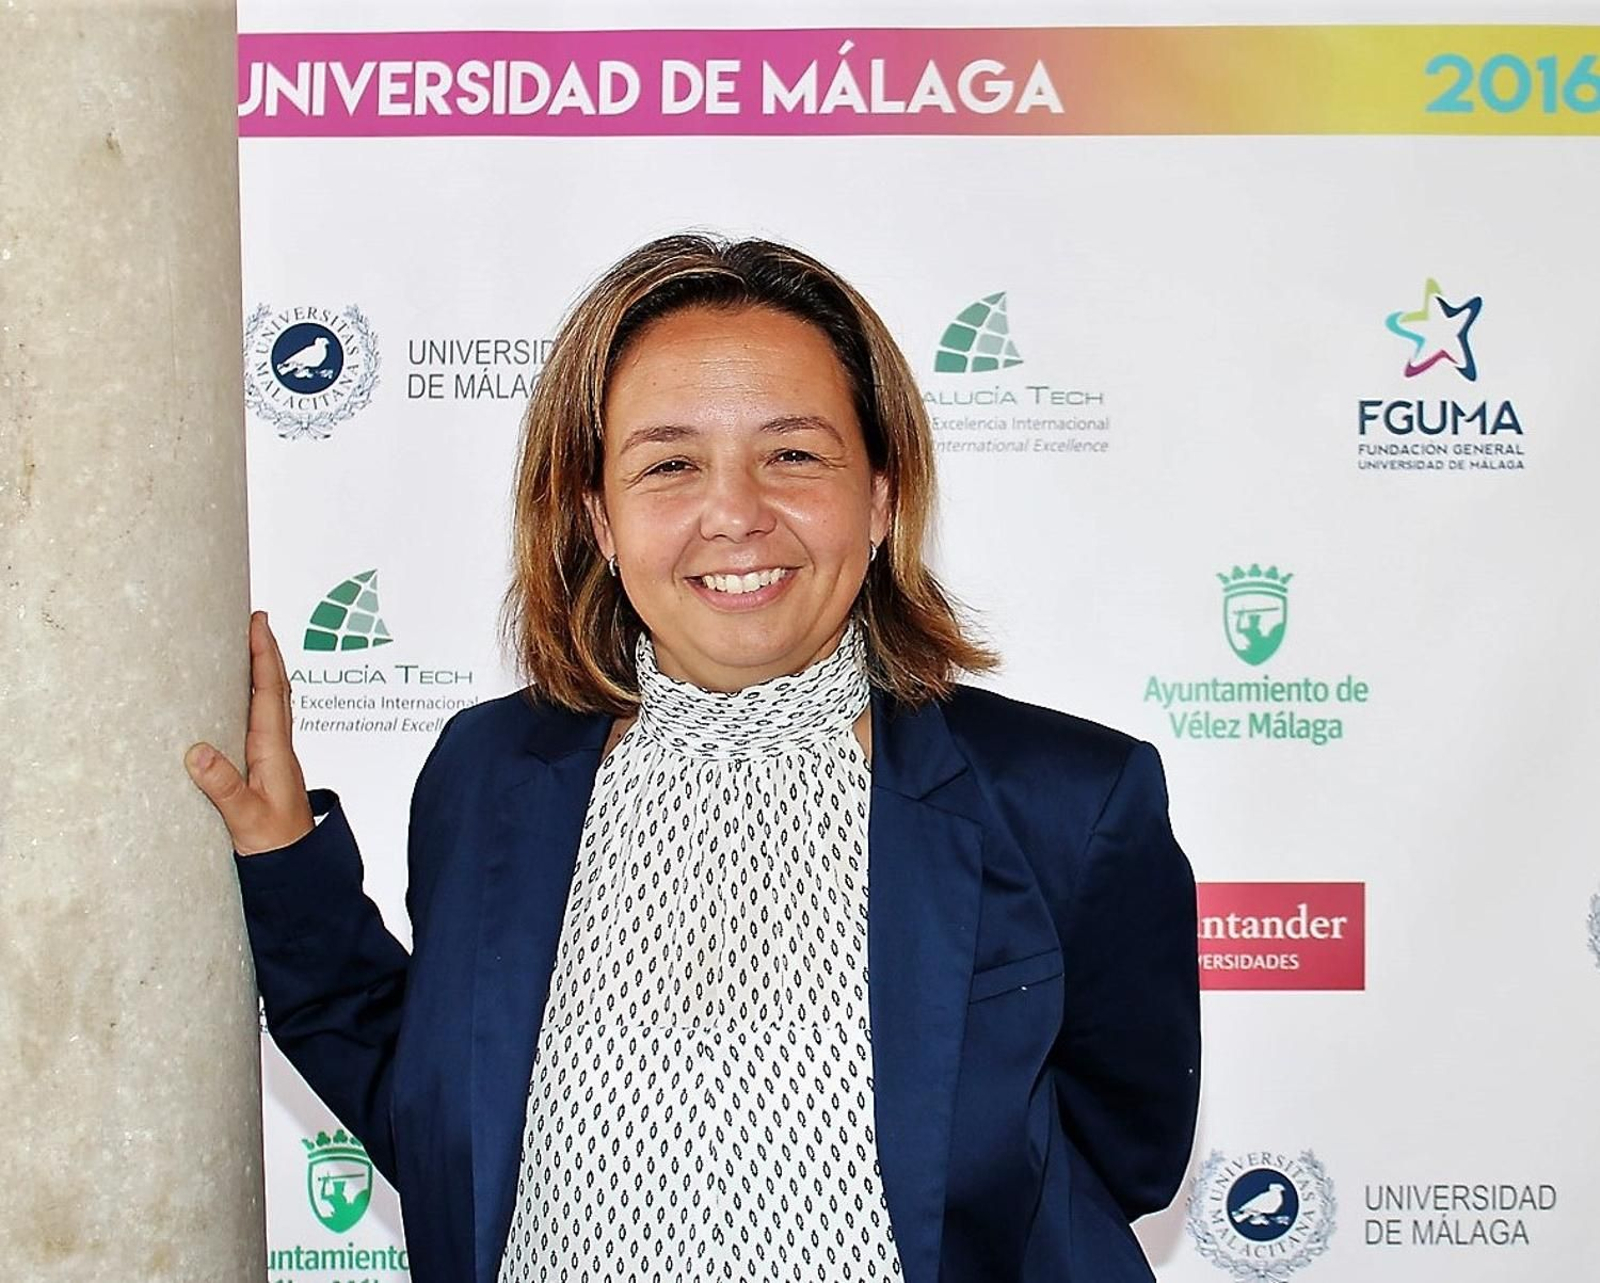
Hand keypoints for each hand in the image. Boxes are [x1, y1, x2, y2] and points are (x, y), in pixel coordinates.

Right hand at [185, 611, 314, 855]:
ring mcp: (276, 757)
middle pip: (276, 688)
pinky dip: (258, 696)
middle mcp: (279, 749)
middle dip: (266, 651)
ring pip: (273, 703)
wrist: (298, 872)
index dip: (264, 655)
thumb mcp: (245, 819)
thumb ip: (223, 788)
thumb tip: (198, 751)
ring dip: (265, 670)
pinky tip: (246, 696)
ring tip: (252, 643)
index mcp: (274, 752)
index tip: (258, 622)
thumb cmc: (276, 847)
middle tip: (255, 618)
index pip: (270, 692)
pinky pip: (264, 720)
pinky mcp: (268, 769)